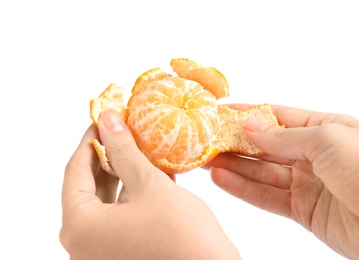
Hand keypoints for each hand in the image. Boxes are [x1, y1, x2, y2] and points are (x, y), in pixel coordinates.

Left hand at [60, 109, 240, 259]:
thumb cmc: (182, 234)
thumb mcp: (149, 185)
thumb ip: (124, 150)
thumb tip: (108, 120)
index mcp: (80, 227)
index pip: (75, 172)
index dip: (90, 141)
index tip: (103, 119)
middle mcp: (83, 244)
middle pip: (89, 188)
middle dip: (107, 156)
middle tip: (121, 131)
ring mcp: (102, 251)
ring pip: (107, 202)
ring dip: (122, 174)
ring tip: (137, 148)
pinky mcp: (121, 252)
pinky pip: (120, 216)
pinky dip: (132, 194)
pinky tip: (149, 173)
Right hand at [205, 105, 358, 258]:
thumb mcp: (328, 139)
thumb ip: (284, 136)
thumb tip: (250, 126)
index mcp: (325, 128)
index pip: (278, 117)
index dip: (248, 115)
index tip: (219, 112)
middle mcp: (315, 154)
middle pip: (266, 146)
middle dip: (235, 142)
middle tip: (204, 140)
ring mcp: (308, 183)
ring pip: (262, 172)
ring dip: (233, 166)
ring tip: (205, 161)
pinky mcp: (303, 210)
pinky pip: (267, 196)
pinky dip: (243, 189)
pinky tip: (222, 180)